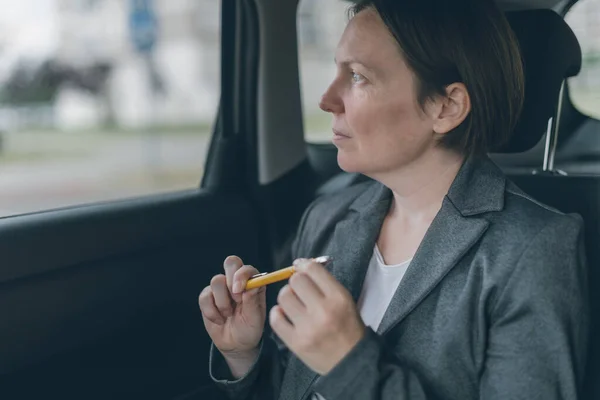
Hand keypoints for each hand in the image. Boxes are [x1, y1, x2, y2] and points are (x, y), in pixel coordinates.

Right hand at [199, 256, 265, 362]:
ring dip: (222, 302)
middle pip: (231, 262)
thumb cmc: (250, 329)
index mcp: (253, 282)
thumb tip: (251, 285)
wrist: (236, 344)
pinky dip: (211, 311)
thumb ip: (253, 301)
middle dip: (230, 281)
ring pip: (216, 280)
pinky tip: (219, 320)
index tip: (239, 291)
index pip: (247, 268)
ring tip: (228, 314)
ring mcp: (222, 288)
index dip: (241, 275)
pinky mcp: (208, 297)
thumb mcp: (255, 318)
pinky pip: (204, 296)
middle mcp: (237, 281)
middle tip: (235, 299)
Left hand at [269, 258, 365, 374]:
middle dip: (295, 282)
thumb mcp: (345, 300)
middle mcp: (323, 311)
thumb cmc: (348, 327)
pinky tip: (286, 315)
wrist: (351, 362)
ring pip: (283, 297)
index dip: (303, 265)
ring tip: (294, 304)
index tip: (300, 267)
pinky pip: (276, 319)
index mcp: (339, 298)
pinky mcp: (296, 343)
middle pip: (296, 281)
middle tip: (299, 290)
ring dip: (287, 297)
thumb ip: (325, 282)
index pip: (312, 269)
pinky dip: (278, 314)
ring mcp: (308, 328)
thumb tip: (301, 265)